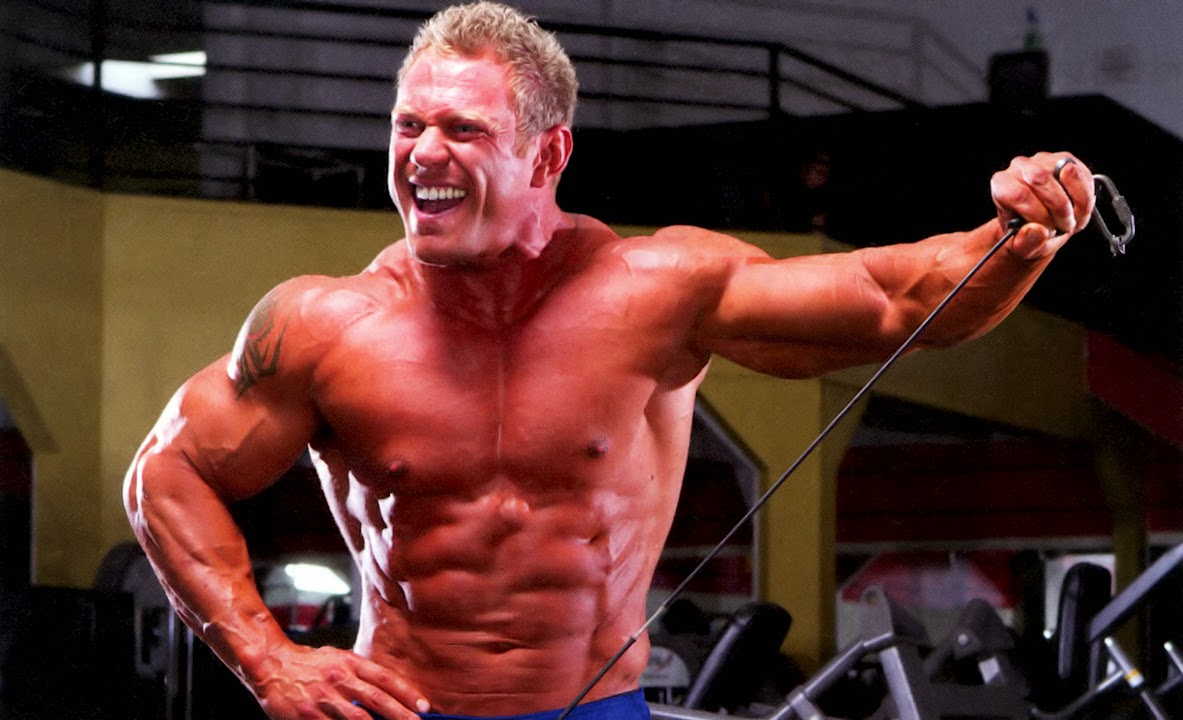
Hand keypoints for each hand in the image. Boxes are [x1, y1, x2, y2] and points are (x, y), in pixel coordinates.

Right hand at [249, 643, 429, 719]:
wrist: (273, 667)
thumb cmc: (311, 664)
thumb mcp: (339, 659)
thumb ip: (362, 674)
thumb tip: (388, 692)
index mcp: (349, 663)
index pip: (384, 678)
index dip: (406, 692)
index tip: (424, 706)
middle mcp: (338, 679)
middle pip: (376, 699)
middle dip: (400, 714)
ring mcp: (323, 700)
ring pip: (357, 719)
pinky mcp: (308, 716)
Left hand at [989, 151, 1095, 259]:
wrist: (1038, 225)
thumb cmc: (1027, 233)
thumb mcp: (1022, 246)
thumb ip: (1026, 243)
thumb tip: (1036, 231)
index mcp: (1002, 185)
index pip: (1019, 195)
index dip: (1038, 215)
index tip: (1048, 230)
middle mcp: (1019, 167)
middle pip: (1041, 180)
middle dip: (1059, 209)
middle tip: (1064, 226)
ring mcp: (1044, 159)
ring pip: (1067, 173)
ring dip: (1077, 202)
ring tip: (1071, 218)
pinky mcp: (1066, 159)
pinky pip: (1083, 174)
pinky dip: (1086, 196)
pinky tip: (1078, 208)